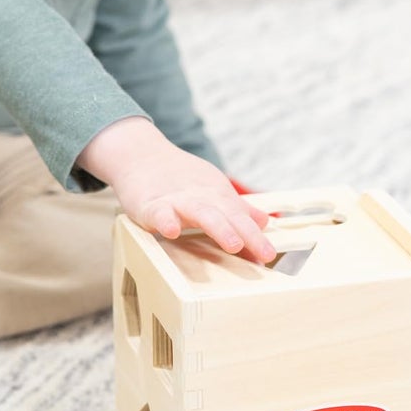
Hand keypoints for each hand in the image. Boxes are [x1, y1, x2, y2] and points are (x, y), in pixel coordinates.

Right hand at [77, 117, 275, 263]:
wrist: (141, 155)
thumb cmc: (179, 179)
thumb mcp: (212, 190)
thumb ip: (237, 208)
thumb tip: (264, 222)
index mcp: (217, 196)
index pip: (241, 218)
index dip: (256, 237)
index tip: (269, 255)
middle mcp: (201, 198)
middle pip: (228, 215)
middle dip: (247, 234)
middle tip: (264, 252)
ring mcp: (176, 200)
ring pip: (200, 213)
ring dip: (218, 227)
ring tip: (233, 244)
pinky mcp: (150, 204)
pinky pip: (159, 213)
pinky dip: (166, 220)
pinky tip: (172, 231)